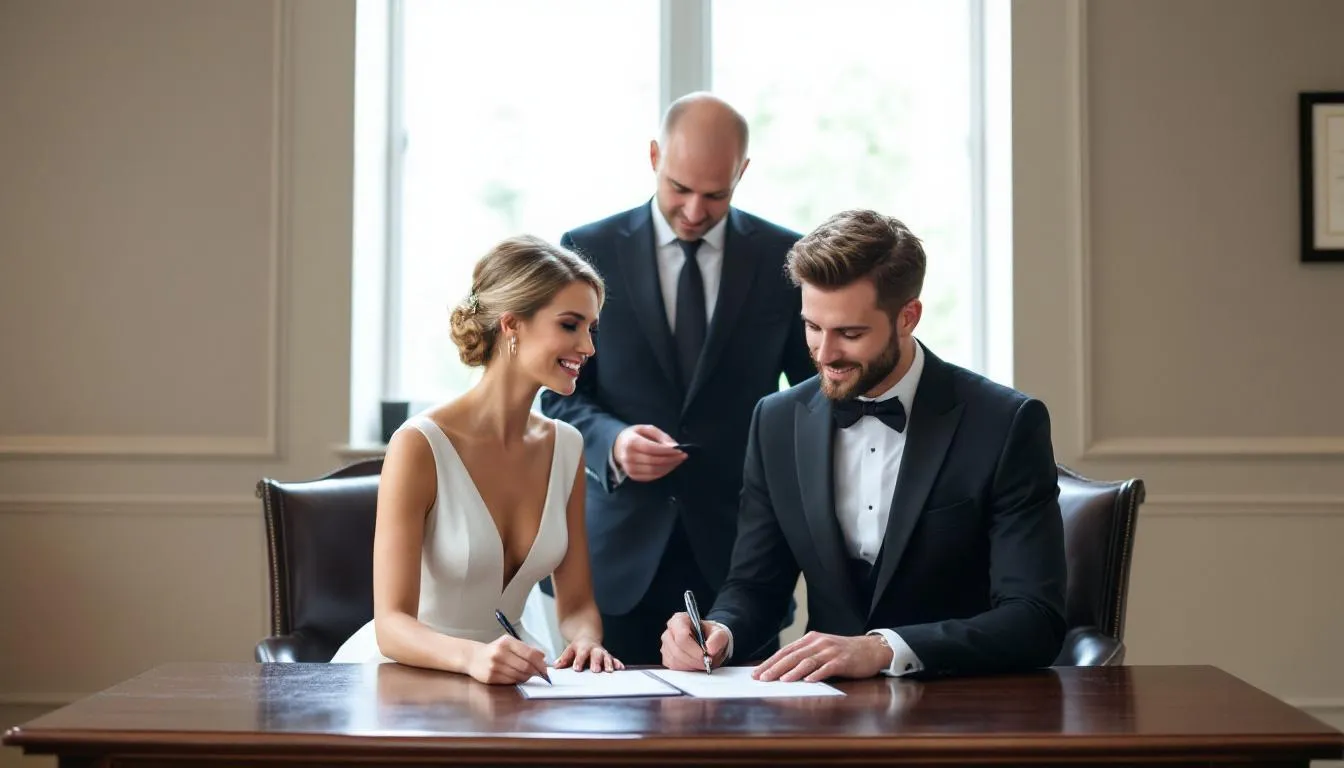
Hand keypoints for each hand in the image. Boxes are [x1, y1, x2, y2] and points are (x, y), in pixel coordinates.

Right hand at [466, 636, 549, 684]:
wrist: (473, 657)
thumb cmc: (495, 650)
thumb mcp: (509, 643)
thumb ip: (526, 649)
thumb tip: (542, 657)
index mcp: (507, 642)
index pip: (530, 653)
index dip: (540, 663)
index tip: (545, 668)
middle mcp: (500, 653)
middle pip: (526, 666)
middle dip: (536, 672)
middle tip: (540, 674)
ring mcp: (495, 666)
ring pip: (519, 675)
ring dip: (527, 677)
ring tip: (527, 674)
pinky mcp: (491, 677)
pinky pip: (511, 681)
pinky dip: (517, 680)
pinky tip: (516, 677)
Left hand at [554, 638, 623, 671]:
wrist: (588, 637)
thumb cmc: (578, 648)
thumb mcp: (569, 650)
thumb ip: (564, 658)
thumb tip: (556, 666)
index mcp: (583, 648)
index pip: (580, 654)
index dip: (579, 661)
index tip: (577, 668)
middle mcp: (593, 650)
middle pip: (595, 655)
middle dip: (596, 662)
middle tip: (595, 670)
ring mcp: (602, 653)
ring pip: (606, 656)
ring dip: (608, 663)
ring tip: (609, 670)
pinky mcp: (608, 656)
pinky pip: (614, 659)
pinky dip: (617, 663)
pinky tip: (620, 668)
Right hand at [614, 425, 686, 481]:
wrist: (618, 446)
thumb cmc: (635, 436)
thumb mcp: (647, 429)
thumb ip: (661, 436)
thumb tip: (673, 446)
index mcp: (631, 442)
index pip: (652, 448)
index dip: (667, 451)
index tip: (680, 450)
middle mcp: (628, 457)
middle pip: (654, 461)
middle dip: (671, 459)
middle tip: (683, 456)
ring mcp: (630, 468)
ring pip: (654, 471)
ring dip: (669, 467)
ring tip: (678, 461)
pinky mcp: (633, 476)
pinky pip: (651, 477)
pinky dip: (663, 472)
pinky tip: (669, 466)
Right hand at [660, 612, 729, 670]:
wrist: (709, 644)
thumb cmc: (711, 636)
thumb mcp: (720, 633)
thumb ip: (718, 638)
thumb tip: (710, 648)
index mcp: (680, 620)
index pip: (682, 636)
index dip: (694, 649)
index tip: (705, 654)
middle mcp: (670, 632)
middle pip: (677, 651)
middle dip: (694, 659)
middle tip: (706, 662)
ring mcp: (666, 645)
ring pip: (675, 661)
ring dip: (691, 665)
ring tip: (701, 662)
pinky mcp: (666, 658)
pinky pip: (673, 667)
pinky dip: (686, 669)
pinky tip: (694, 665)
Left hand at [752, 631, 890, 682]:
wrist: (871, 649)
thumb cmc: (842, 652)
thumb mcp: (821, 649)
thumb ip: (804, 656)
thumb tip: (781, 670)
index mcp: (810, 639)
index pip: (785, 651)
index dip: (770, 662)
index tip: (756, 673)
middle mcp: (818, 643)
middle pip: (793, 656)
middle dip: (775, 668)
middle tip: (762, 678)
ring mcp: (830, 651)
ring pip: (807, 661)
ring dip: (793, 671)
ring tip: (781, 680)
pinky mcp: (843, 661)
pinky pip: (827, 668)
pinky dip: (817, 674)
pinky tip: (808, 681)